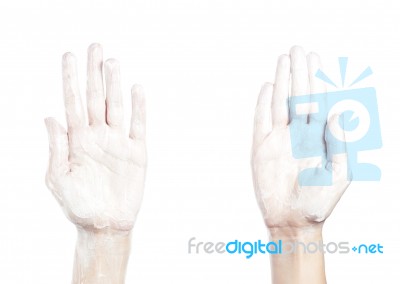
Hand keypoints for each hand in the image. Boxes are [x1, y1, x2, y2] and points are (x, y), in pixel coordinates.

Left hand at [45, 43, 145, 232]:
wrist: (105, 225)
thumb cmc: (78, 205)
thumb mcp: (57, 178)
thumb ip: (55, 147)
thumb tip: (49, 117)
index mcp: (77, 140)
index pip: (72, 102)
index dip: (70, 79)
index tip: (70, 56)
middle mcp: (97, 135)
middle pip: (95, 97)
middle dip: (94, 72)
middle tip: (95, 46)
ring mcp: (118, 142)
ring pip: (116, 107)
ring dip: (114, 84)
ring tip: (112, 62)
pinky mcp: (136, 152)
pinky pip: (138, 126)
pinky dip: (139, 108)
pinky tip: (136, 89)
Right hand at [251, 46, 350, 233]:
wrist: (293, 220)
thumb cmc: (318, 201)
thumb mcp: (339, 175)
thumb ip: (340, 145)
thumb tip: (338, 115)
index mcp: (318, 138)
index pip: (318, 102)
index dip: (318, 80)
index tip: (317, 60)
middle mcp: (298, 134)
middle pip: (298, 96)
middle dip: (299, 72)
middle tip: (298, 50)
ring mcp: (279, 139)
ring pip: (280, 103)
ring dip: (281, 82)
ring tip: (283, 61)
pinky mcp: (261, 148)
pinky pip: (261, 121)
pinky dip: (262, 104)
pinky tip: (266, 87)